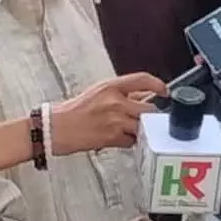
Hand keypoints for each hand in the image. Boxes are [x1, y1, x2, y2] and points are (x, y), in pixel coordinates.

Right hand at [50, 73, 167, 154]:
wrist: (56, 128)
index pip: (142, 79)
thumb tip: (148, 95)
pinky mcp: (112, 137)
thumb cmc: (76, 111)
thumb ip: (124, 93)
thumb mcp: (99, 93)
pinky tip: (120, 138)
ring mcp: (114, 120)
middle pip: (148, 107)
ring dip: (142, 129)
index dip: (158, 84)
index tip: (165, 91)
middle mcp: (114, 101)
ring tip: (133, 129)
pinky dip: (130, 141)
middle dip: (151, 114)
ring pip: (143, 125)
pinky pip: (132, 140)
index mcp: (111, 86)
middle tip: (148, 117)